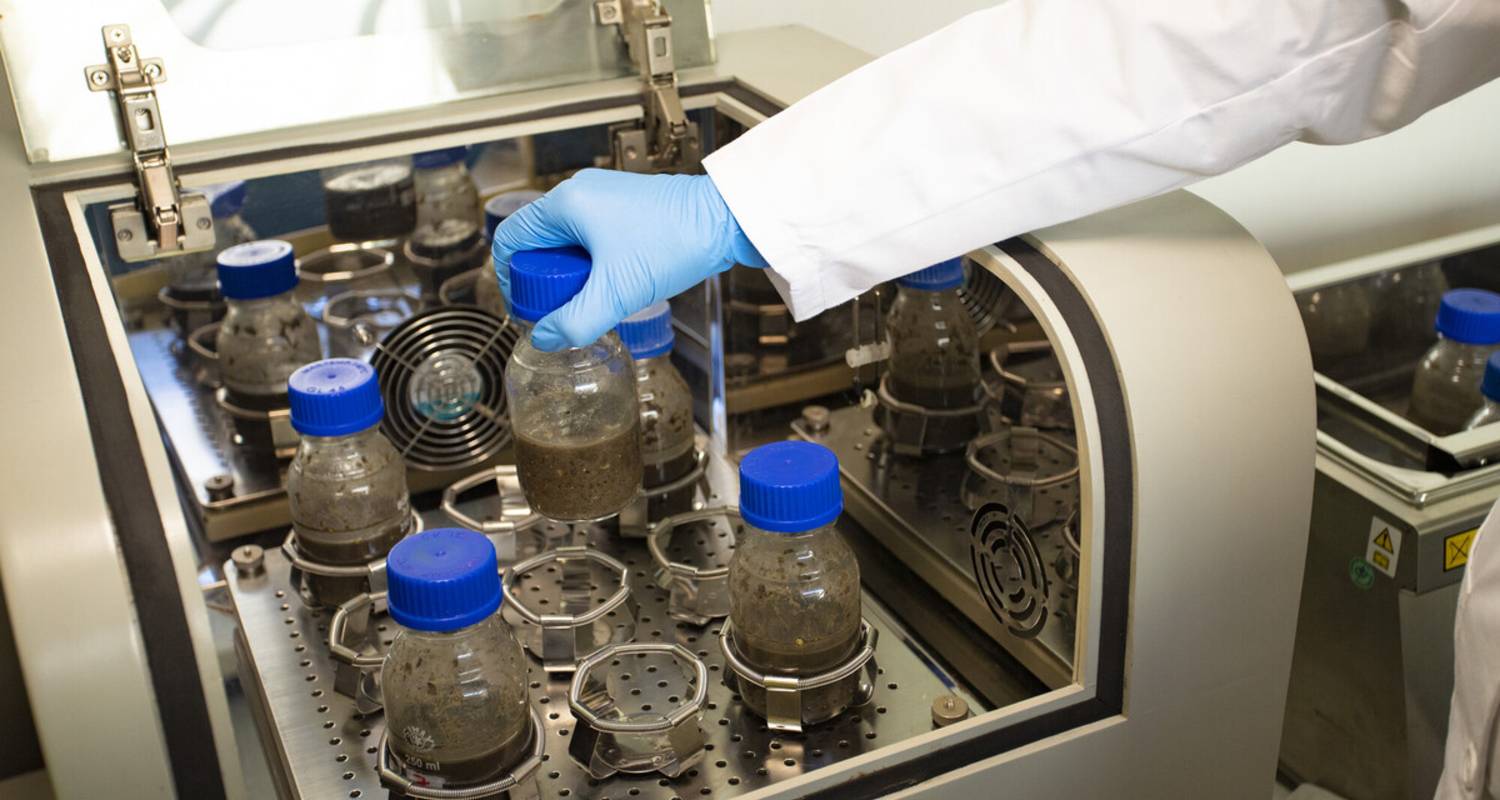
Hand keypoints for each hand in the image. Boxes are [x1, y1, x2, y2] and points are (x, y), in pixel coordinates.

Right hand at [491, 169, 765, 350]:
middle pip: (538, 242)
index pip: (511, 240)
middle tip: (561, 310)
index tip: (527, 308)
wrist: (726, 220)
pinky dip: (592, 264)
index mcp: (565, 204)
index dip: (510, 280)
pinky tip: (612, 285)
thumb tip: (543, 338)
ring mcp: (603, 197)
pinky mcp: (625, 207)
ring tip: (590, 301)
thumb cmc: (674, 243)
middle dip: (544, 281)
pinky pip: (591, 238)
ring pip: (566, 243)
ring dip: (570, 275)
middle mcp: (579, 192)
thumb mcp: (617, 293)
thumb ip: (575, 322)